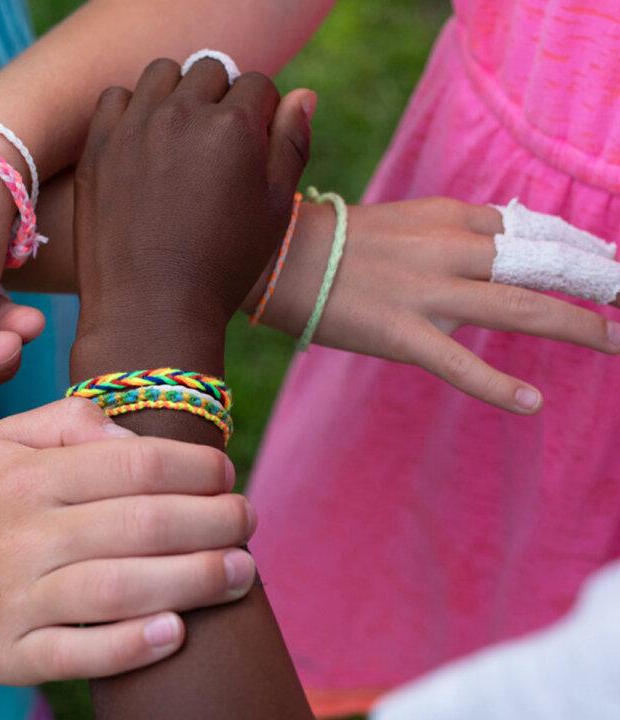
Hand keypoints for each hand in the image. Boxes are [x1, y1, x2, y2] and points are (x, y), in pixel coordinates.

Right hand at [0, 398, 256, 682]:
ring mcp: (14, 599)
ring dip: (193, 581)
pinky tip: (177, 631)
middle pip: (141, 526)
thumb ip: (66, 426)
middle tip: (248, 521)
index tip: (225, 472)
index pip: (133, 464)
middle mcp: (22, 535)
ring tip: (240, 573)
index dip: (194, 466)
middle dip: (212, 522)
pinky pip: (79, 654)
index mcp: (25, 476)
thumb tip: (136, 438)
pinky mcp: (7, 654)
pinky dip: (132, 645)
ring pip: (120, 590)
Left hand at [72, 57, 313, 350]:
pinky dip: (132, 111)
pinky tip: (142, 144)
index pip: (257, 85)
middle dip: (221, 98)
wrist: (151, 309)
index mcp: (234, 126)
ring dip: (176, 95)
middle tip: (216, 144)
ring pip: (162, 75)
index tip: (252, 146)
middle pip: (210, 71)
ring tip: (179, 138)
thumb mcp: (274, 209)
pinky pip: (116, 98)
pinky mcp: (98, 145)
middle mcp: (182, 114)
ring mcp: (134, 127)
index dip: (261, 114)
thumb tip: (302, 94)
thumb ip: (291, 144)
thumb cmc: (222, 265)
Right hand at [255, 198, 619, 413]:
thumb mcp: (406, 221)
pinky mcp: (400, 332)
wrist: (277, 256)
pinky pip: (457, 362)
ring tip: (615, 341)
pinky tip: (531, 404)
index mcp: (450, 217)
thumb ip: (455, 232)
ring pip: (517, 306)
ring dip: (574, 324)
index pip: (533, 229)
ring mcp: (426, 291)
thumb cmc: (337, 241)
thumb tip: (501, 243)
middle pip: (542, 262)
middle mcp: (448, 248)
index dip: (580, 247)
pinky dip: (496, 386)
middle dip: (597, 280)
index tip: (611, 262)